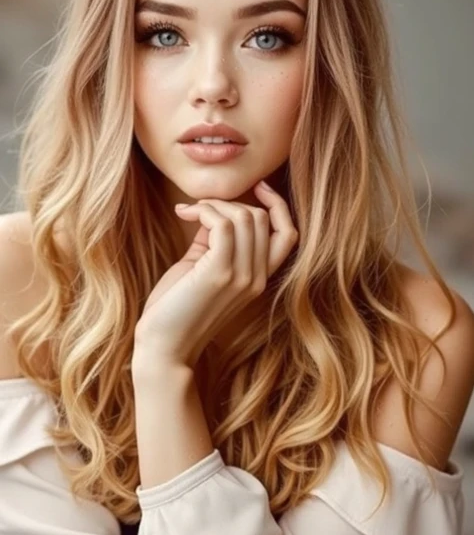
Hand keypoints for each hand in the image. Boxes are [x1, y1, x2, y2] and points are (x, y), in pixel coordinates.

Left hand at [131, 180, 298, 371]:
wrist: (163, 346)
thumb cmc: (177, 307)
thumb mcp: (204, 266)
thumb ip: (216, 239)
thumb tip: (215, 208)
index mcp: (259, 278)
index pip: (289, 233)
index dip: (278, 205)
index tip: (257, 187)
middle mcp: (258, 278)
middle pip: (263, 217)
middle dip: (230, 201)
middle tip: (200, 208)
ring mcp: (242, 276)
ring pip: (245, 216)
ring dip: (213, 204)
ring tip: (189, 211)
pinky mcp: (220, 273)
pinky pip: (223, 223)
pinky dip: (204, 210)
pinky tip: (184, 213)